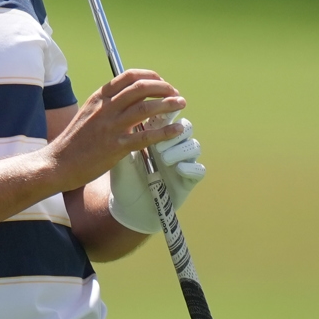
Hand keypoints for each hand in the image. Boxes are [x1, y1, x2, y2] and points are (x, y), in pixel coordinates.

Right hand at [45, 70, 186, 193]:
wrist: (59, 163)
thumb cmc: (75, 141)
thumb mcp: (88, 113)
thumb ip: (108, 105)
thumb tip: (130, 100)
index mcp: (99, 98)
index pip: (128, 76)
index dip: (150, 76)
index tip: (162, 83)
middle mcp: (105, 108)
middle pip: (140, 88)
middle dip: (163, 88)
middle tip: (175, 94)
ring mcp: (111, 127)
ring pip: (145, 108)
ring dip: (168, 104)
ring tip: (181, 104)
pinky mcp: (116, 146)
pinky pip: (146, 136)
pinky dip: (164, 131)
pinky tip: (176, 130)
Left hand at [107, 114, 205, 233]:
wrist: (129, 206)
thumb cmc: (124, 179)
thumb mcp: (120, 159)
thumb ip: (123, 139)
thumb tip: (125, 117)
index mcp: (157, 136)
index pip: (167, 117)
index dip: (166, 112)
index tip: (160, 115)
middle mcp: (172, 146)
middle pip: (185, 127)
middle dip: (175, 131)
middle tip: (158, 144)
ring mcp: (182, 162)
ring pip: (193, 146)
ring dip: (180, 149)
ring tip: (163, 158)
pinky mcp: (188, 180)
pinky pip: (199, 170)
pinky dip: (190, 167)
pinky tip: (178, 169)